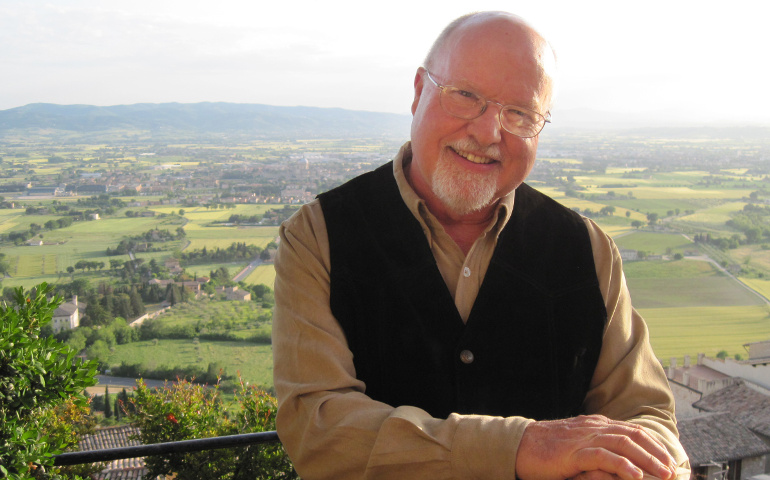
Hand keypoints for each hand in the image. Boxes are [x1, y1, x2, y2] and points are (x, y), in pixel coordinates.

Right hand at [515, 415, 675, 479]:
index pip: (632, 430)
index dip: (653, 444)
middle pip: (633, 435)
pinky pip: (603, 457)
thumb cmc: (547, 450)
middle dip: (656, 452)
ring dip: (647, 459)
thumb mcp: (577, 446)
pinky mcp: (574, 453)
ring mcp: (584, 438)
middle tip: (672, 469)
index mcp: (596, 425)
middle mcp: (594, 428)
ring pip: (623, 444)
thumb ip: (598, 449)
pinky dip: (622, 465)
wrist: (520, 445)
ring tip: (662, 473)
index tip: (668, 458)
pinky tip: (635, 475)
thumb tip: (621, 461)